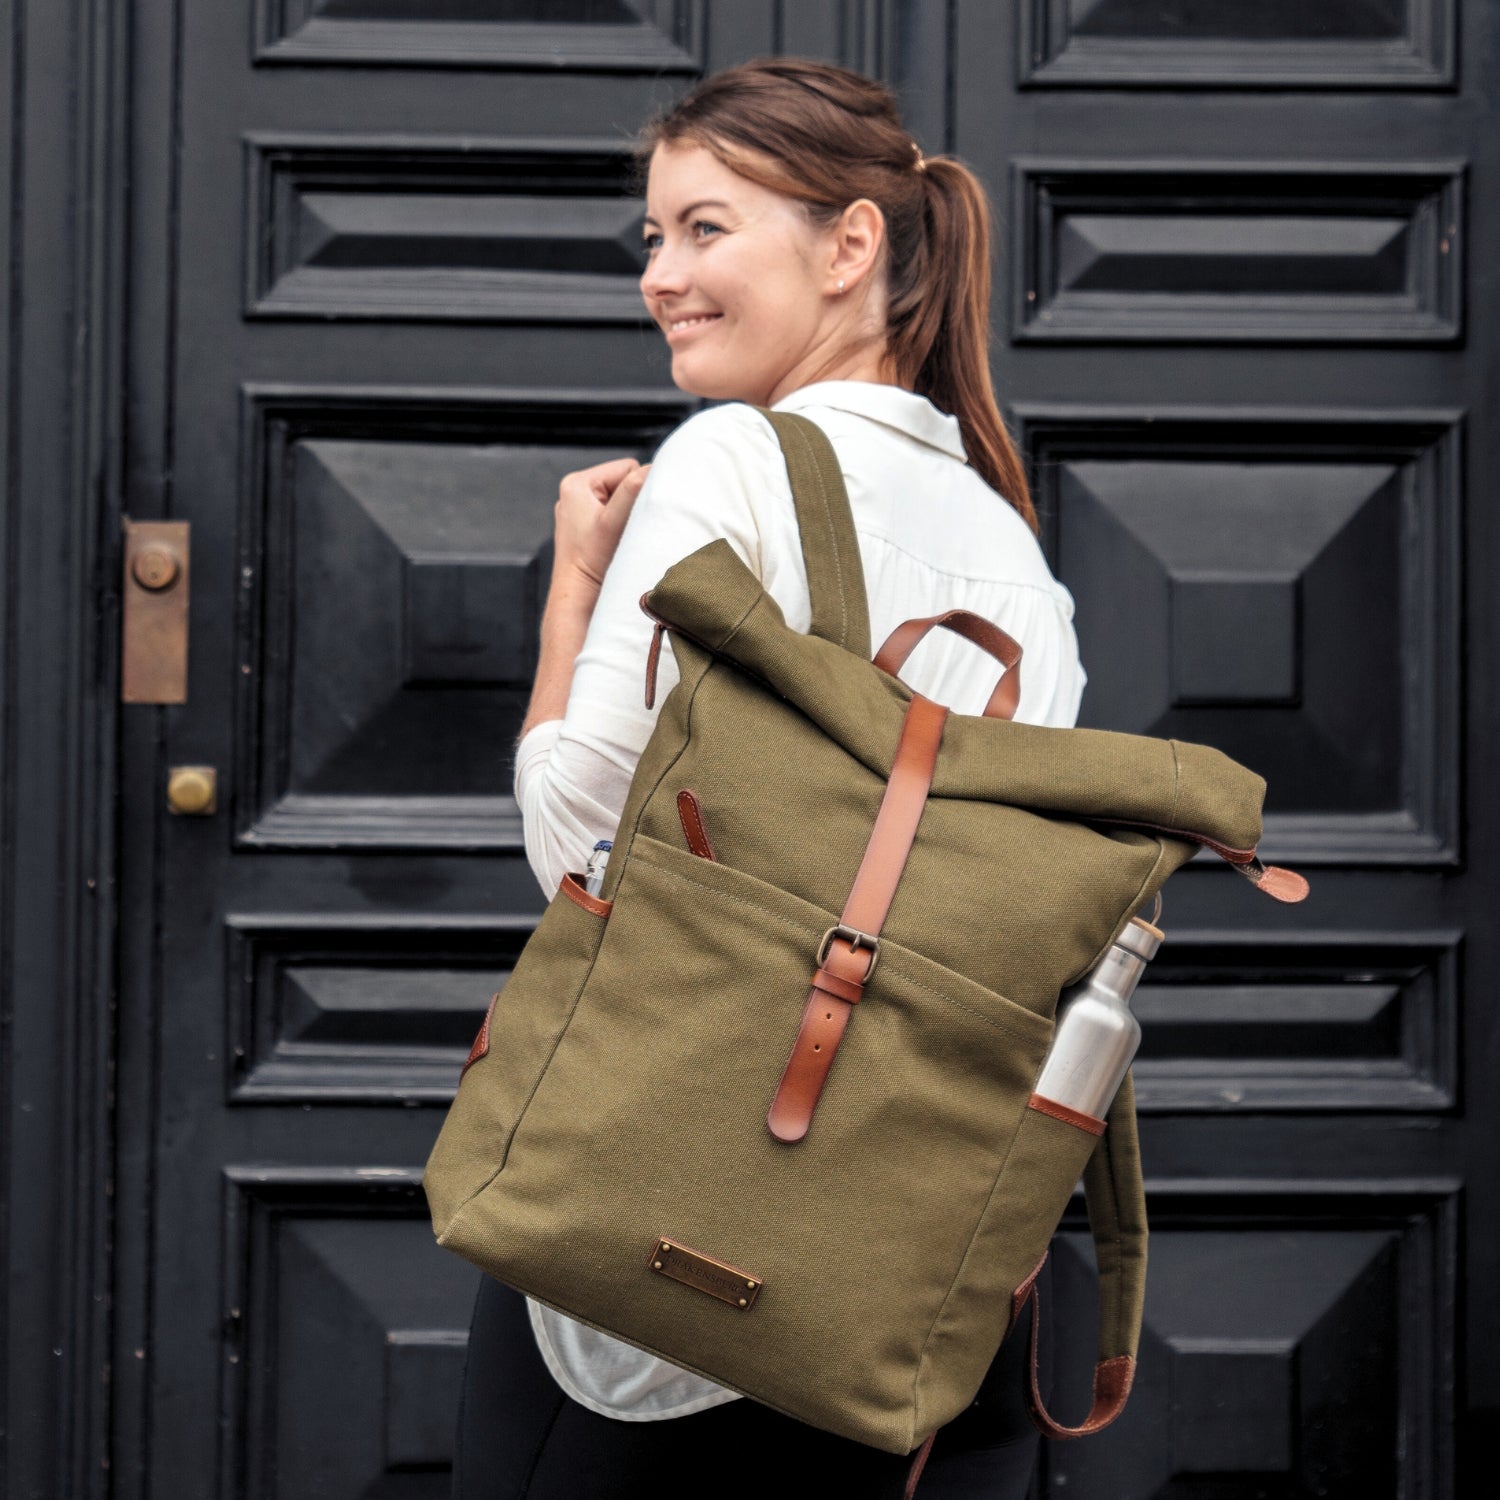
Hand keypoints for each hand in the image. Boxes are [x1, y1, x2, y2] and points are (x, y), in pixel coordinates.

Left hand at [552, 457, 651, 592]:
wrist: (578, 596)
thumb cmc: (591, 562)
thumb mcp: (614, 522)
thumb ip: (632, 491)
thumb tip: (652, 468)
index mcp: (576, 483)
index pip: (627, 468)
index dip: (639, 489)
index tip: (635, 514)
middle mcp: (574, 492)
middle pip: (623, 482)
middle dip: (631, 502)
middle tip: (626, 527)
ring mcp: (578, 509)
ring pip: (619, 499)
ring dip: (626, 514)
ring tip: (619, 536)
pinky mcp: (583, 526)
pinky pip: (611, 514)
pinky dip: (619, 525)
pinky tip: (614, 542)